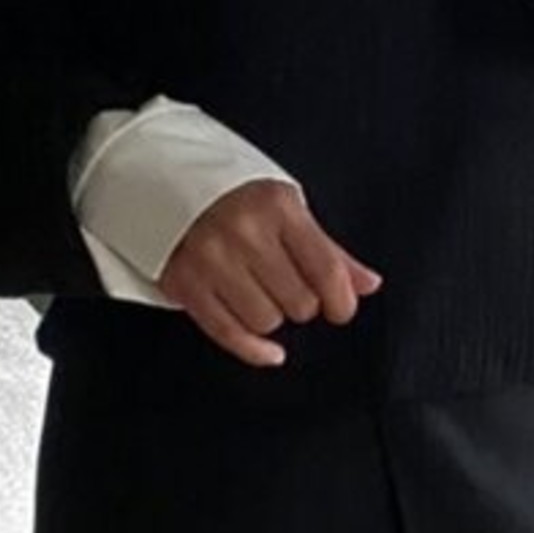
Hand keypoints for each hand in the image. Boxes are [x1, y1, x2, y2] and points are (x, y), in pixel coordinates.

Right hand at [157, 178, 382, 369]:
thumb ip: (328, 250)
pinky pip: (229, 333)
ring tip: (260, 294)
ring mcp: (211, 259)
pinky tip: (270, 351)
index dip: (341, 300)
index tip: (340, 308)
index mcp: (277, 207)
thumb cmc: (235, 197)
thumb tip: (368, 284)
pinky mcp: (185, 283)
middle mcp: (244, 232)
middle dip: (301, 303)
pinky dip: (255, 349)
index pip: (327, 270)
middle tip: (287, 287)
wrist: (165, 181)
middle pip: (299, 303)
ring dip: (271, 317)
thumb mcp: (287, 209)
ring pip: (266, 321)